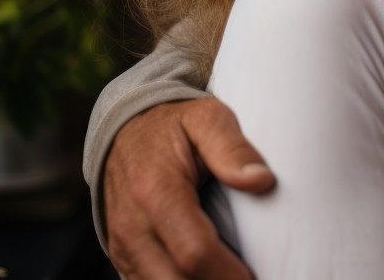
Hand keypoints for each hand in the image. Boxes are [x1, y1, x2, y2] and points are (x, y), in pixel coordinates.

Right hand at [104, 98, 274, 278]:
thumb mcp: (207, 119)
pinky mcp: (122, 256)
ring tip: (232, 275)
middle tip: (252, 277)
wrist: (125, 130)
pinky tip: (209, 275)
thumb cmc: (174, 126)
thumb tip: (262, 180)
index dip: (229, 274)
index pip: (195, 252)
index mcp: (157, 191)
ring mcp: (122, 245)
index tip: (256, 277)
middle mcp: (132, 225)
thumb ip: (233, 148)